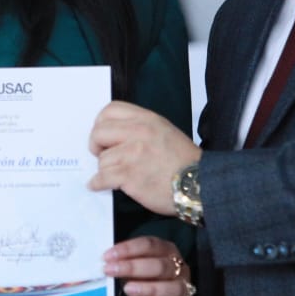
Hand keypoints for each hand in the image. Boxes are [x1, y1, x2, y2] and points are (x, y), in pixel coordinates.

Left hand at [88, 100, 199, 215]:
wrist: (198, 184)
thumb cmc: (183, 162)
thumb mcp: (164, 131)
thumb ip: (140, 128)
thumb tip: (114, 135)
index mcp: (147, 119)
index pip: (111, 110)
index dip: (101, 123)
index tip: (103, 135)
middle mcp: (138, 132)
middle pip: (99, 132)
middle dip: (96, 145)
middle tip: (102, 154)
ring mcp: (133, 154)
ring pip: (102, 159)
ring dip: (104, 169)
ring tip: (114, 174)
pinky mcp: (129, 175)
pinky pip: (102, 177)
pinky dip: (98, 183)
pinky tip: (99, 185)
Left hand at [106, 235, 193, 295]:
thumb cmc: (144, 281)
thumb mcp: (133, 269)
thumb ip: (123, 263)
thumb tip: (105, 261)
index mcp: (165, 250)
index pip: (149, 244)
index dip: (128, 249)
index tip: (107, 256)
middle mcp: (178, 266)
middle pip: (159, 265)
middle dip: (133, 267)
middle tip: (111, 271)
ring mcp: (184, 286)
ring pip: (171, 287)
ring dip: (148, 288)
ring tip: (128, 289)